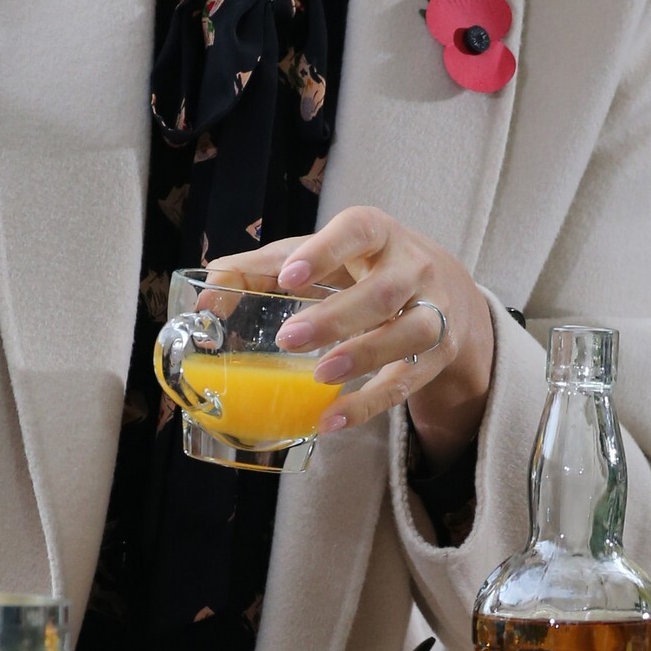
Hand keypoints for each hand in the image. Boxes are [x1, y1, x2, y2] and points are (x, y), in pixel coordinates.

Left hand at [211, 206, 493, 464]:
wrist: (443, 287)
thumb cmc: (361, 265)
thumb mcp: (319, 254)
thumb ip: (261, 268)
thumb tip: (208, 293)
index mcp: (376, 233)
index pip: (356, 231)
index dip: (323, 252)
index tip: (288, 277)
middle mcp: (412, 267)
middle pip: (383, 292)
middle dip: (336, 318)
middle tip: (288, 339)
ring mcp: (434, 310)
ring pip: (409, 333)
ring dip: (363, 357)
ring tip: (320, 375)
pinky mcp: (437, 353)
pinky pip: (407, 382)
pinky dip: (368, 405)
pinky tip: (331, 420)